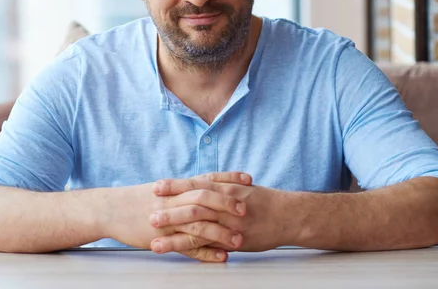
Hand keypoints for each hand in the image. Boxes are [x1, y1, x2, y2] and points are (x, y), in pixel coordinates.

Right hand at [104, 172, 252, 261]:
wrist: (112, 209)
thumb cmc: (139, 199)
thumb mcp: (164, 189)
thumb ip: (185, 189)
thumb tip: (207, 187)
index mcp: (177, 187)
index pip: (208, 178)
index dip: (229, 178)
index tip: (248, 179)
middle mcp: (175, 200)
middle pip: (205, 199)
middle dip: (227, 203)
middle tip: (247, 209)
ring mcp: (169, 220)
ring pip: (199, 224)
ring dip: (220, 233)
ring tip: (239, 240)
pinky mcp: (163, 238)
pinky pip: (187, 247)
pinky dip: (205, 253)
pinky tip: (220, 257)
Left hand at [150, 180, 289, 253]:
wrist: (287, 215)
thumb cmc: (264, 201)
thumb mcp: (241, 187)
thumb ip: (220, 185)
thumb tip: (201, 183)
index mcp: (225, 188)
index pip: (195, 184)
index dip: (175, 185)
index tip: (156, 186)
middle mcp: (226, 204)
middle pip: (192, 204)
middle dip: (170, 209)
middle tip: (149, 213)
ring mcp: (229, 223)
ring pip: (197, 226)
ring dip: (175, 233)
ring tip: (155, 238)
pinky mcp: (234, 240)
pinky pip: (210, 245)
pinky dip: (192, 249)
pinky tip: (180, 254)